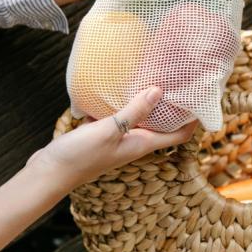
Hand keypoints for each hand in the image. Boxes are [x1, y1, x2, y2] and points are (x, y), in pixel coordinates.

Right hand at [28, 87, 196, 190]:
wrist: (48, 173)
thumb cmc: (80, 156)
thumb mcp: (110, 130)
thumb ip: (134, 111)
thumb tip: (159, 92)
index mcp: (142, 144)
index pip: (179, 135)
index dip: (194, 120)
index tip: (203, 100)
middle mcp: (134, 143)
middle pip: (163, 126)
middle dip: (174, 107)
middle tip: (181, 82)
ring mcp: (118, 140)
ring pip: (141, 120)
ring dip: (149, 104)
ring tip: (155, 79)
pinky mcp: (101, 135)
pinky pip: (119, 117)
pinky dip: (123, 104)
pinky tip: (119, 87)